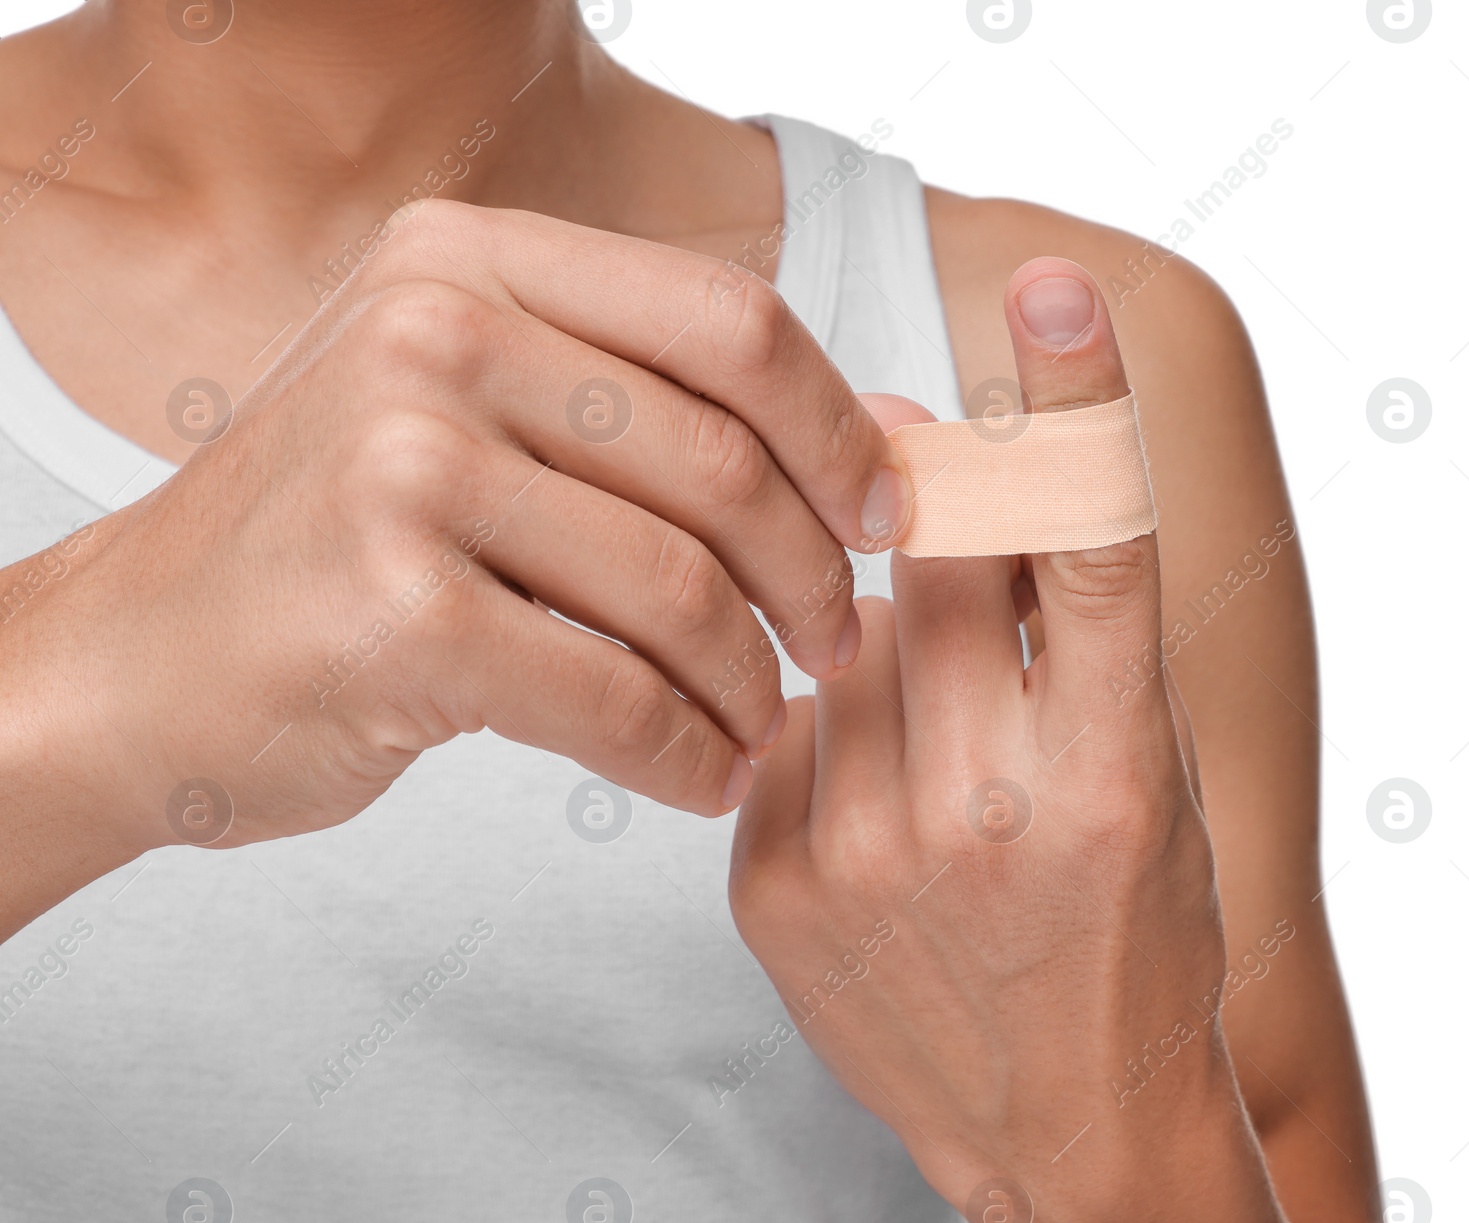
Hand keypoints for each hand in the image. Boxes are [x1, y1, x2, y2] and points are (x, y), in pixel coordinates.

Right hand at [0, 199, 913, 934]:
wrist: (135, 661)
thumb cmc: (332, 542)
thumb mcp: (474, 418)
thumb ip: (651, 410)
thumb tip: (883, 441)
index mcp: (473, 259)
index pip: (730, 322)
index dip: (837, 429)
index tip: (885, 518)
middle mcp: (435, 332)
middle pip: (720, 459)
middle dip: (811, 576)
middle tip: (838, 647)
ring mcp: (402, 463)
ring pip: (677, 587)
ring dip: (751, 681)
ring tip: (760, 723)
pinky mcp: (393, 607)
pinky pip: (614, 694)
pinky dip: (685, 753)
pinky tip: (700, 778)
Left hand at [729, 259, 1280, 1220]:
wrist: (1065, 1129)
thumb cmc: (1130, 936)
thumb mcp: (1152, 783)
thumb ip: (1063, 632)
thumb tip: (931, 461)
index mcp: (1117, 773)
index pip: (1094, 551)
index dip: (1079, 408)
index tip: (1056, 290)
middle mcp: (990, 810)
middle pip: (933, 566)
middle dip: (932, 507)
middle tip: (926, 472)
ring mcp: (864, 853)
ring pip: (842, 640)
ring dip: (881, 639)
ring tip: (935, 731)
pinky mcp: (772, 888)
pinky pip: (778, 729)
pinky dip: (823, 728)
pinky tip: (875, 798)